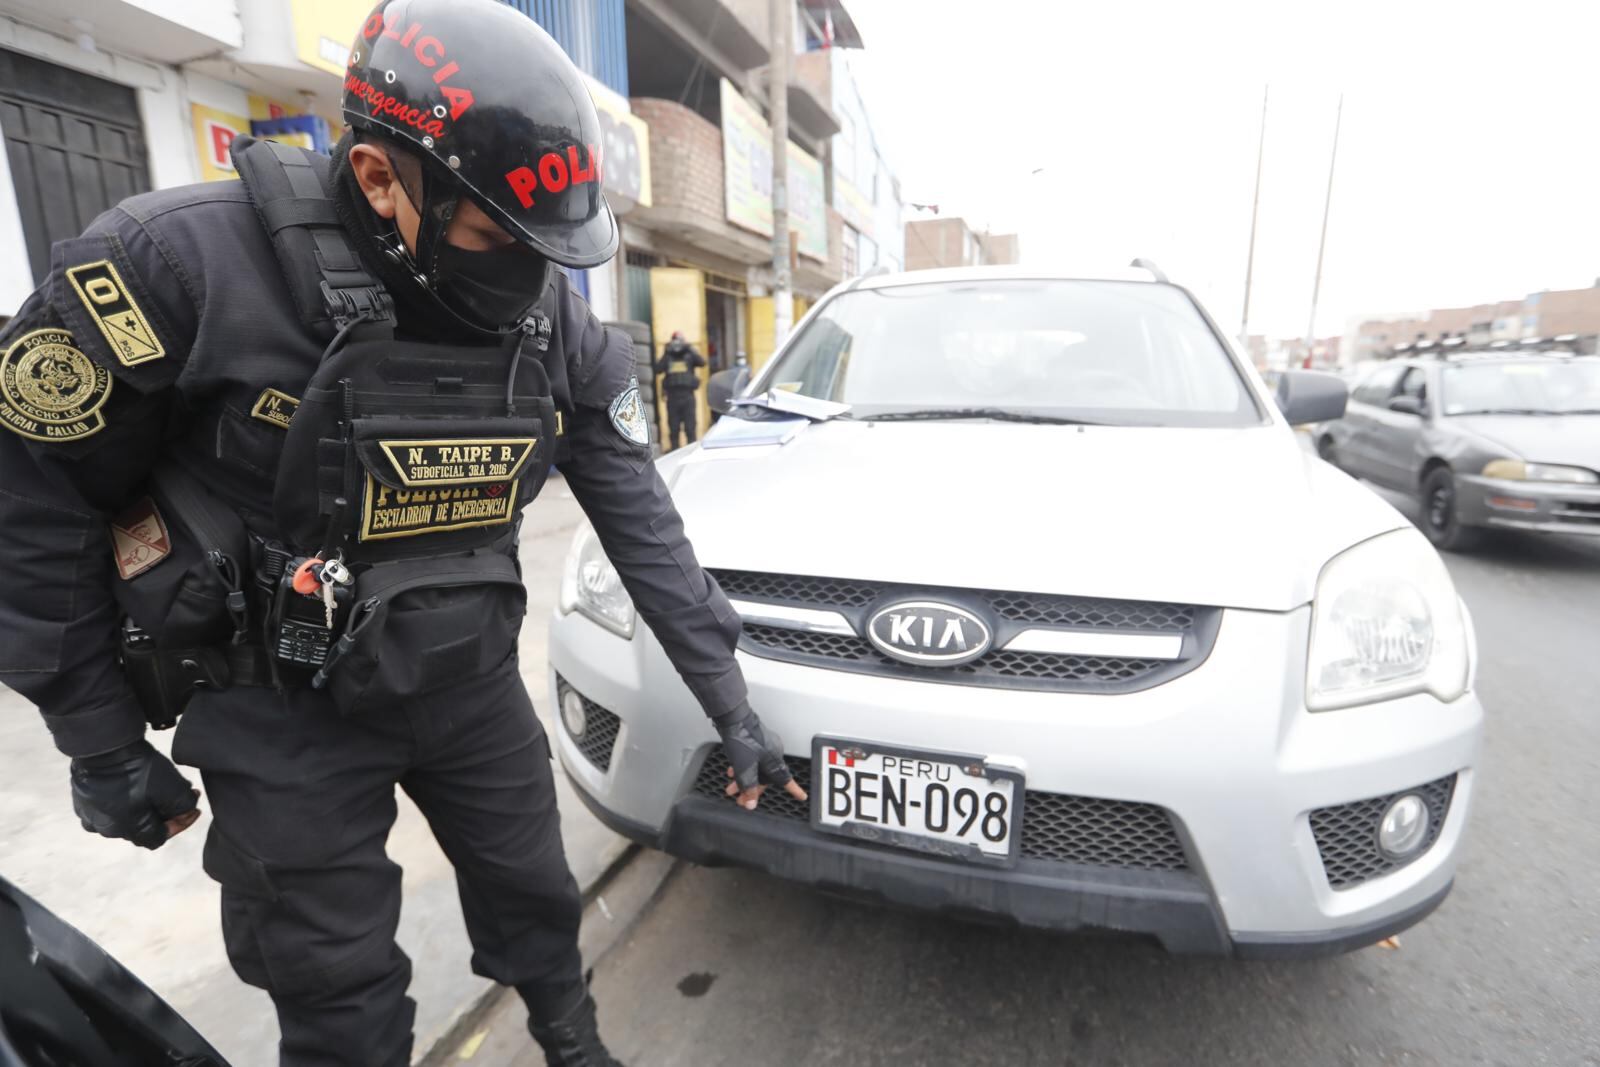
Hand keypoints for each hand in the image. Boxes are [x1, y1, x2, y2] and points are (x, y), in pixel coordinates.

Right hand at [70, 740, 201, 849]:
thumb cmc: (135, 768)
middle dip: (164, 813)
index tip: (192, 809)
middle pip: (141, 828)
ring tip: (159, 787)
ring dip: (144, 805)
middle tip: (179, 795)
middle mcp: (104, 827)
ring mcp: (89, 813)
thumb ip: (184, 806)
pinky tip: (134, 783)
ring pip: (124, 816)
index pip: (159, 837)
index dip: (180, 824)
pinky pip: (107, 805)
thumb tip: (186, 810)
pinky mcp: (82, 798)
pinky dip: (124, 798)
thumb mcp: (171, 788)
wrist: (102, 744)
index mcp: (125, 829)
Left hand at [713, 705, 806, 811]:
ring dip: (744, 780)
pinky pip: (752, 760)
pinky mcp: (756, 742)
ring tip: (731, 788)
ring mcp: (764, 747)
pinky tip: (732, 771)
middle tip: (741, 799)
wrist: (734, 718)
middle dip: (752, 790)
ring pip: (756, 769)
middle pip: (765, 778)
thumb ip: (748, 786)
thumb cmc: (743, 739)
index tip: (802, 796)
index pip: (786, 781)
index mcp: (774, 761)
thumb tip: (751, 804)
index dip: (795, 790)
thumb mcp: (745, 768)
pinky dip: (743, 768)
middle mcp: (772, 754)